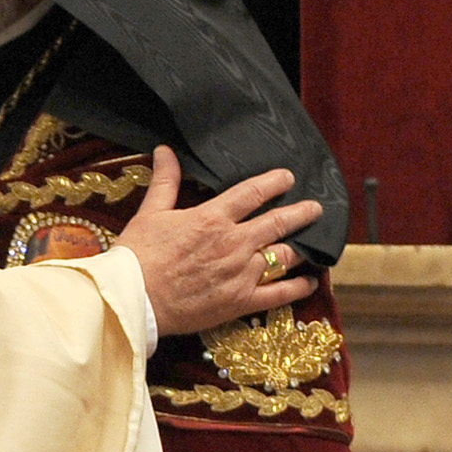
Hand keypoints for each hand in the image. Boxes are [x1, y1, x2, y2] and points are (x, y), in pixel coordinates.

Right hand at [114, 147, 323, 334]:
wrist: (134, 299)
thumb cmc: (139, 255)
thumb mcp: (151, 212)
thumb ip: (166, 180)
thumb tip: (166, 150)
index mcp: (213, 218)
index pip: (252, 193)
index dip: (274, 183)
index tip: (288, 177)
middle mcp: (234, 243)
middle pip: (278, 222)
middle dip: (301, 213)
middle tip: (316, 208)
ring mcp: (242, 273)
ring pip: (284, 256)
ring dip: (302, 247)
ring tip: (314, 242)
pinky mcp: (242, 301)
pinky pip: (280, 294)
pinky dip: (299, 287)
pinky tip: (310, 282)